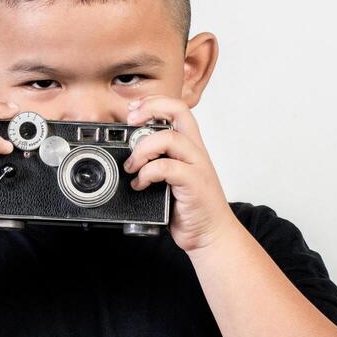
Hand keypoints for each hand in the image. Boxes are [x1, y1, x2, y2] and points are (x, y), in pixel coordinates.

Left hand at [123, 95, 239, 253]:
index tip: (133, 110)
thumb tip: (124, 156)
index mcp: (190, 147)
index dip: (154, 102)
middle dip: (150, 109)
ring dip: (142, 149)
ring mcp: (197, 166)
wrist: (212, 235)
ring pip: (169, 138)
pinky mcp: (194, 184)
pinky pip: (167, 167)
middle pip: (179, 111)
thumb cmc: (190, 208)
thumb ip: (155, 163)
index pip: (177, 108)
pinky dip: (147, 174)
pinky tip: (140, 185)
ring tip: (131, 166)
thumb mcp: (170, 180)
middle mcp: (195, 151)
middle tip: (130, 122)